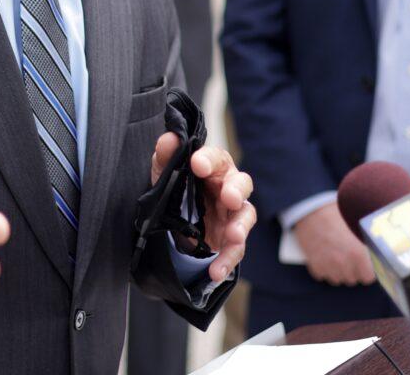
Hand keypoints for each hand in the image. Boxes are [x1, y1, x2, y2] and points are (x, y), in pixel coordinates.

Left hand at [151, 133, 254, 281]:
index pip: (217, 158)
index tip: (197, 163)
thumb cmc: (175, 187)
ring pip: (246, 216)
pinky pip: (235, 249)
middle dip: (237, 190)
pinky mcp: (230, 239)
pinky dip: (227, 260)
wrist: (171, 221)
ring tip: (233, 237)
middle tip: (230, 197)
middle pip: (241, 184)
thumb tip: (169, 138)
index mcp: (213, 167)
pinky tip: (216, 272)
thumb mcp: (163, 171)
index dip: (209, 160)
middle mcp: (228, 187)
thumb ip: (166, 154)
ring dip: (241, 227)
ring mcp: (232, 214)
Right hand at [293, 202, 375, 286]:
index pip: (368, 277)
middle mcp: (343, 263)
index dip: (367, 270)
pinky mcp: (314, 265)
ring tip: (336, 255)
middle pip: (352, 279)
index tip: (365, 263)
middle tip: (349, 256)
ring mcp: (327, 265)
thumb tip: (377, 250)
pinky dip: (323, 268)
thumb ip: (369, 241)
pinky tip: (324, 255)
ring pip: (337, 279)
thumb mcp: (358, 223)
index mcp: (358, 253)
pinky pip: (322, 275)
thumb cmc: (336, 212)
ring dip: (338, 271)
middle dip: (352, 270)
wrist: (309, 208)